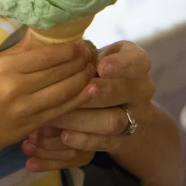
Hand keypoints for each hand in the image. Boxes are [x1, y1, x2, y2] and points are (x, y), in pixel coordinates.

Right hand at [0, 33, 97, 155]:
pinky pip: (61, 109)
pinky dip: (79, 99)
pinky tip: (91, 90)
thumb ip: (19, 50)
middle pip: (56, 72)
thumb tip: (41, 31)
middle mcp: (16, 87)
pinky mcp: (34, 124)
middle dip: (78, 61)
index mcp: (6, 68)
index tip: (80, 43)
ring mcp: (26, 108)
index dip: (67, 50)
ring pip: (63, 91)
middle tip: (91, 53)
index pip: (44, 56)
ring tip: (92, 68)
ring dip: (82, 79)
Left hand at [23, 41, 154, 170]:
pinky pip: (101, 147)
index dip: (120, 64)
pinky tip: (55, 140)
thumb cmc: (98, 70)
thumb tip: (43, 38)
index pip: (137, 61)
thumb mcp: (97, 54)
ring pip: (110, 123)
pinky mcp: (123, 142)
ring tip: (49, 121)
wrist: (121, 105)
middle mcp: (142, 90)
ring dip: (79, 121)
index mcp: (138, 63)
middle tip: (63, 94)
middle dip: (90, 95)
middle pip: (120, 94)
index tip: (100, 66)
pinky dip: (75, 145)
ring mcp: (136, 119)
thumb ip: (79, 49)